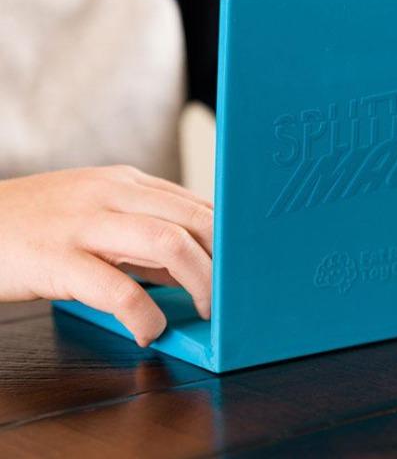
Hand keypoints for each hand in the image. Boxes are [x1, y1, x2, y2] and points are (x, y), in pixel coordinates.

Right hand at [0, 165, 212, 346]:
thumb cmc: (39, 222)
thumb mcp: (98, 212)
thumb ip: (144, 232)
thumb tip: (190, 265)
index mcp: (126, 182)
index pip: (197, 204)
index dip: (227, 238)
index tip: (241, 266)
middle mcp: (113, 194)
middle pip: (193, 219)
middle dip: (221, 261)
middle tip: (228, 295)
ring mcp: (86, 223)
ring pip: (167, 243)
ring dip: (198, 282)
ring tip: (202, 310)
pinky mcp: (58, 258)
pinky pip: (118, 289)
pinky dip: (143, 315)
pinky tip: (146, 329)